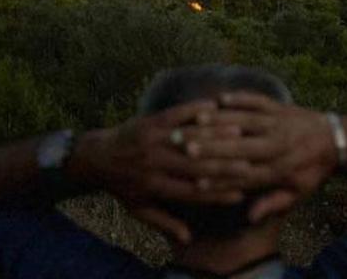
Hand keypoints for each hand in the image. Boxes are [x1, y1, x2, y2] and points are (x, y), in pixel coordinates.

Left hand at [70, 100, 252, 243]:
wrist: (95, 157)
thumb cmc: (122, 186)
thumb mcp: (139, 209)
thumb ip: (164, 222)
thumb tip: (187, 239)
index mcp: (155, 187)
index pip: (192, 192)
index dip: (217, 193)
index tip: (241, 193)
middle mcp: (154, 164)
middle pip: (195, 166)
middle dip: (225, 165)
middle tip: (250, 163)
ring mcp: (151, 141)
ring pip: (189, 139)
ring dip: (216, 135)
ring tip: (240, 134)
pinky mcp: (149, 123)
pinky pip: (175, 114)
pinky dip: (196, 110)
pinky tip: (215, 106)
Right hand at [187, 93, 338, 222]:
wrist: (336, 140)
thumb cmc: (311, 171)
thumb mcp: (297, 195)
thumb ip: (273, 204)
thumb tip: (249, 217)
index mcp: (278, 170)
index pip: (243, 175)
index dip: (219, 177)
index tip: (195, 179)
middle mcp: (276, 146)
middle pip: (239, 147)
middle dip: (212, 147)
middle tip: (186, 147)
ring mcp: (278, 124)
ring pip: (245, 121)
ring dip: (219, 120)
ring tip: (196, 121)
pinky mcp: (279, 107)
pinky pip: (258, 101)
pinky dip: (240, 98)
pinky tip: (220, 98)